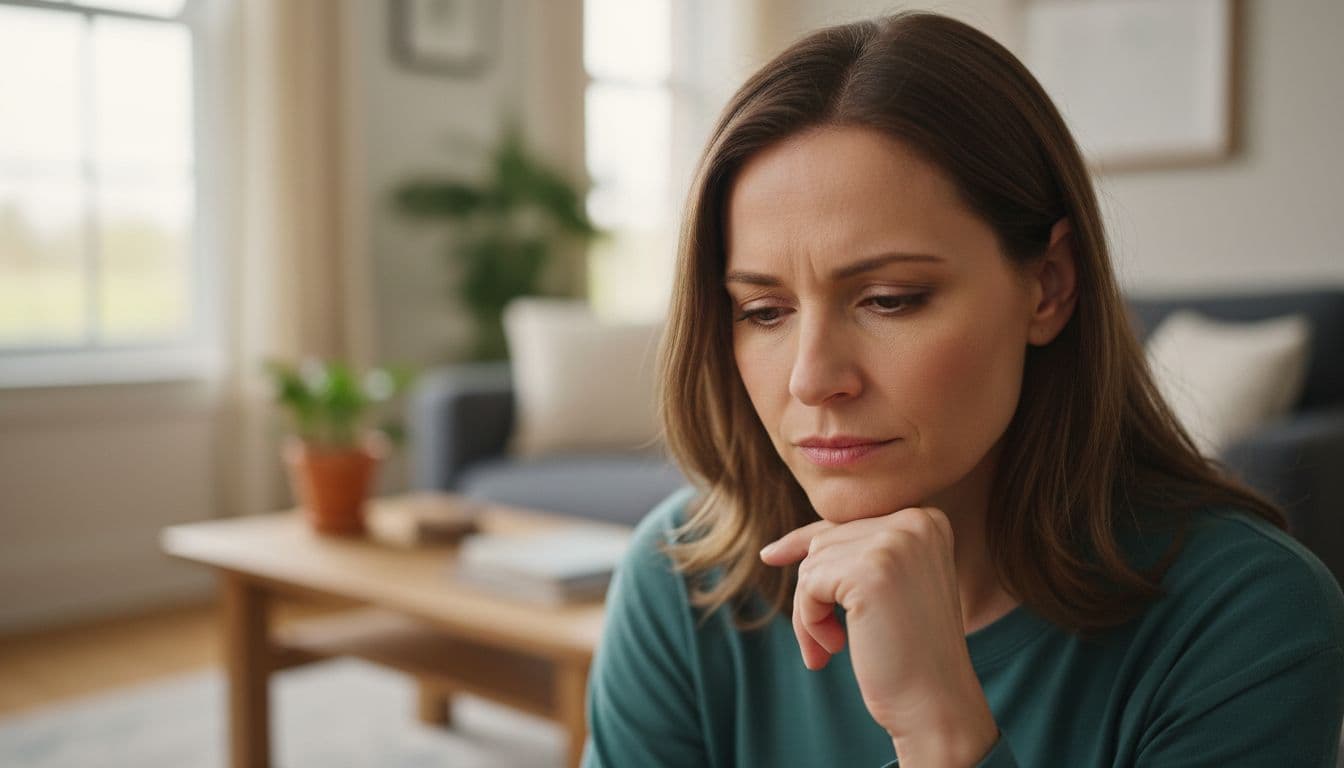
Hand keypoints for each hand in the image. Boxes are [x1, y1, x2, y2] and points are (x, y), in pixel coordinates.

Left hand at [759, 506, 998, 764]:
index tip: (769, 556)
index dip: (805, 544)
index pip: (847, 522)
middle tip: (827, 643)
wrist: (937, 704)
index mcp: (926, 520)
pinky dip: (809, 620)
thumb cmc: (909, 655)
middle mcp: (915, 521)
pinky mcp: (870, 571)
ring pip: (812, 564)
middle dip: (814, 594)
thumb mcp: (887, 590)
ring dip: (810, 612)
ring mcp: (895, 543)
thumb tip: (775, 550)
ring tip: (833, 647)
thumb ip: (850, 556)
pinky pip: (808, 584)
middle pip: (826, 542)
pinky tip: (836, 647)